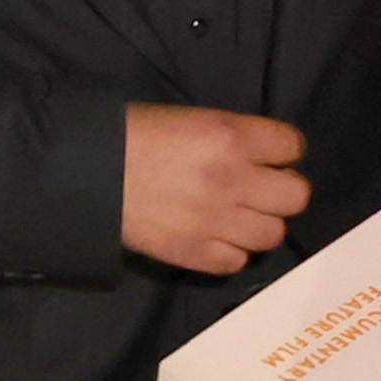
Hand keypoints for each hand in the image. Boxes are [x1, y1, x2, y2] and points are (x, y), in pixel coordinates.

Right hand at [122, 104, 308, 275]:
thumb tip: (260, 157)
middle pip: (296, 196)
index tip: (270, 156)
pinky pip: (236, 262)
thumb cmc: (132, 133)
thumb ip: (232, 137)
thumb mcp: (191, 118)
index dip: (284, 152)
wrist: (83, 170)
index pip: (294, 146)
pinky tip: (213, 237)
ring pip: (273, 234)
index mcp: (230, 136)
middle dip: (282, 191)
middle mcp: (232, 179)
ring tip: (236, 217)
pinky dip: (229, 252)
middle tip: (260, 190)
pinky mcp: (193, 253)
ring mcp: (215, 221)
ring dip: (259, 225)